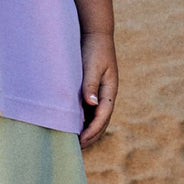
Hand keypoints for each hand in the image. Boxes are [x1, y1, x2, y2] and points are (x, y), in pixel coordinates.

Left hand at [79, 30, 117, 149]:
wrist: (95, 34)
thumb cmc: (94, 49)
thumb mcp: (92, 65)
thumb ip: (91, 84)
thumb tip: (91, 104)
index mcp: (110, 90)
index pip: (103, 116)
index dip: (93, 130)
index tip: (81, 140)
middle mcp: (107, 95)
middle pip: (102, 121)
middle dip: (91, 136)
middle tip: (77, 148)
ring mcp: (102, 93)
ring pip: (97, 118)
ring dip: (88, 130)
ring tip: (74, 142)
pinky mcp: (94, 90)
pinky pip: (90, 110)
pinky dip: (84, 120)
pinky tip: (73, 125)